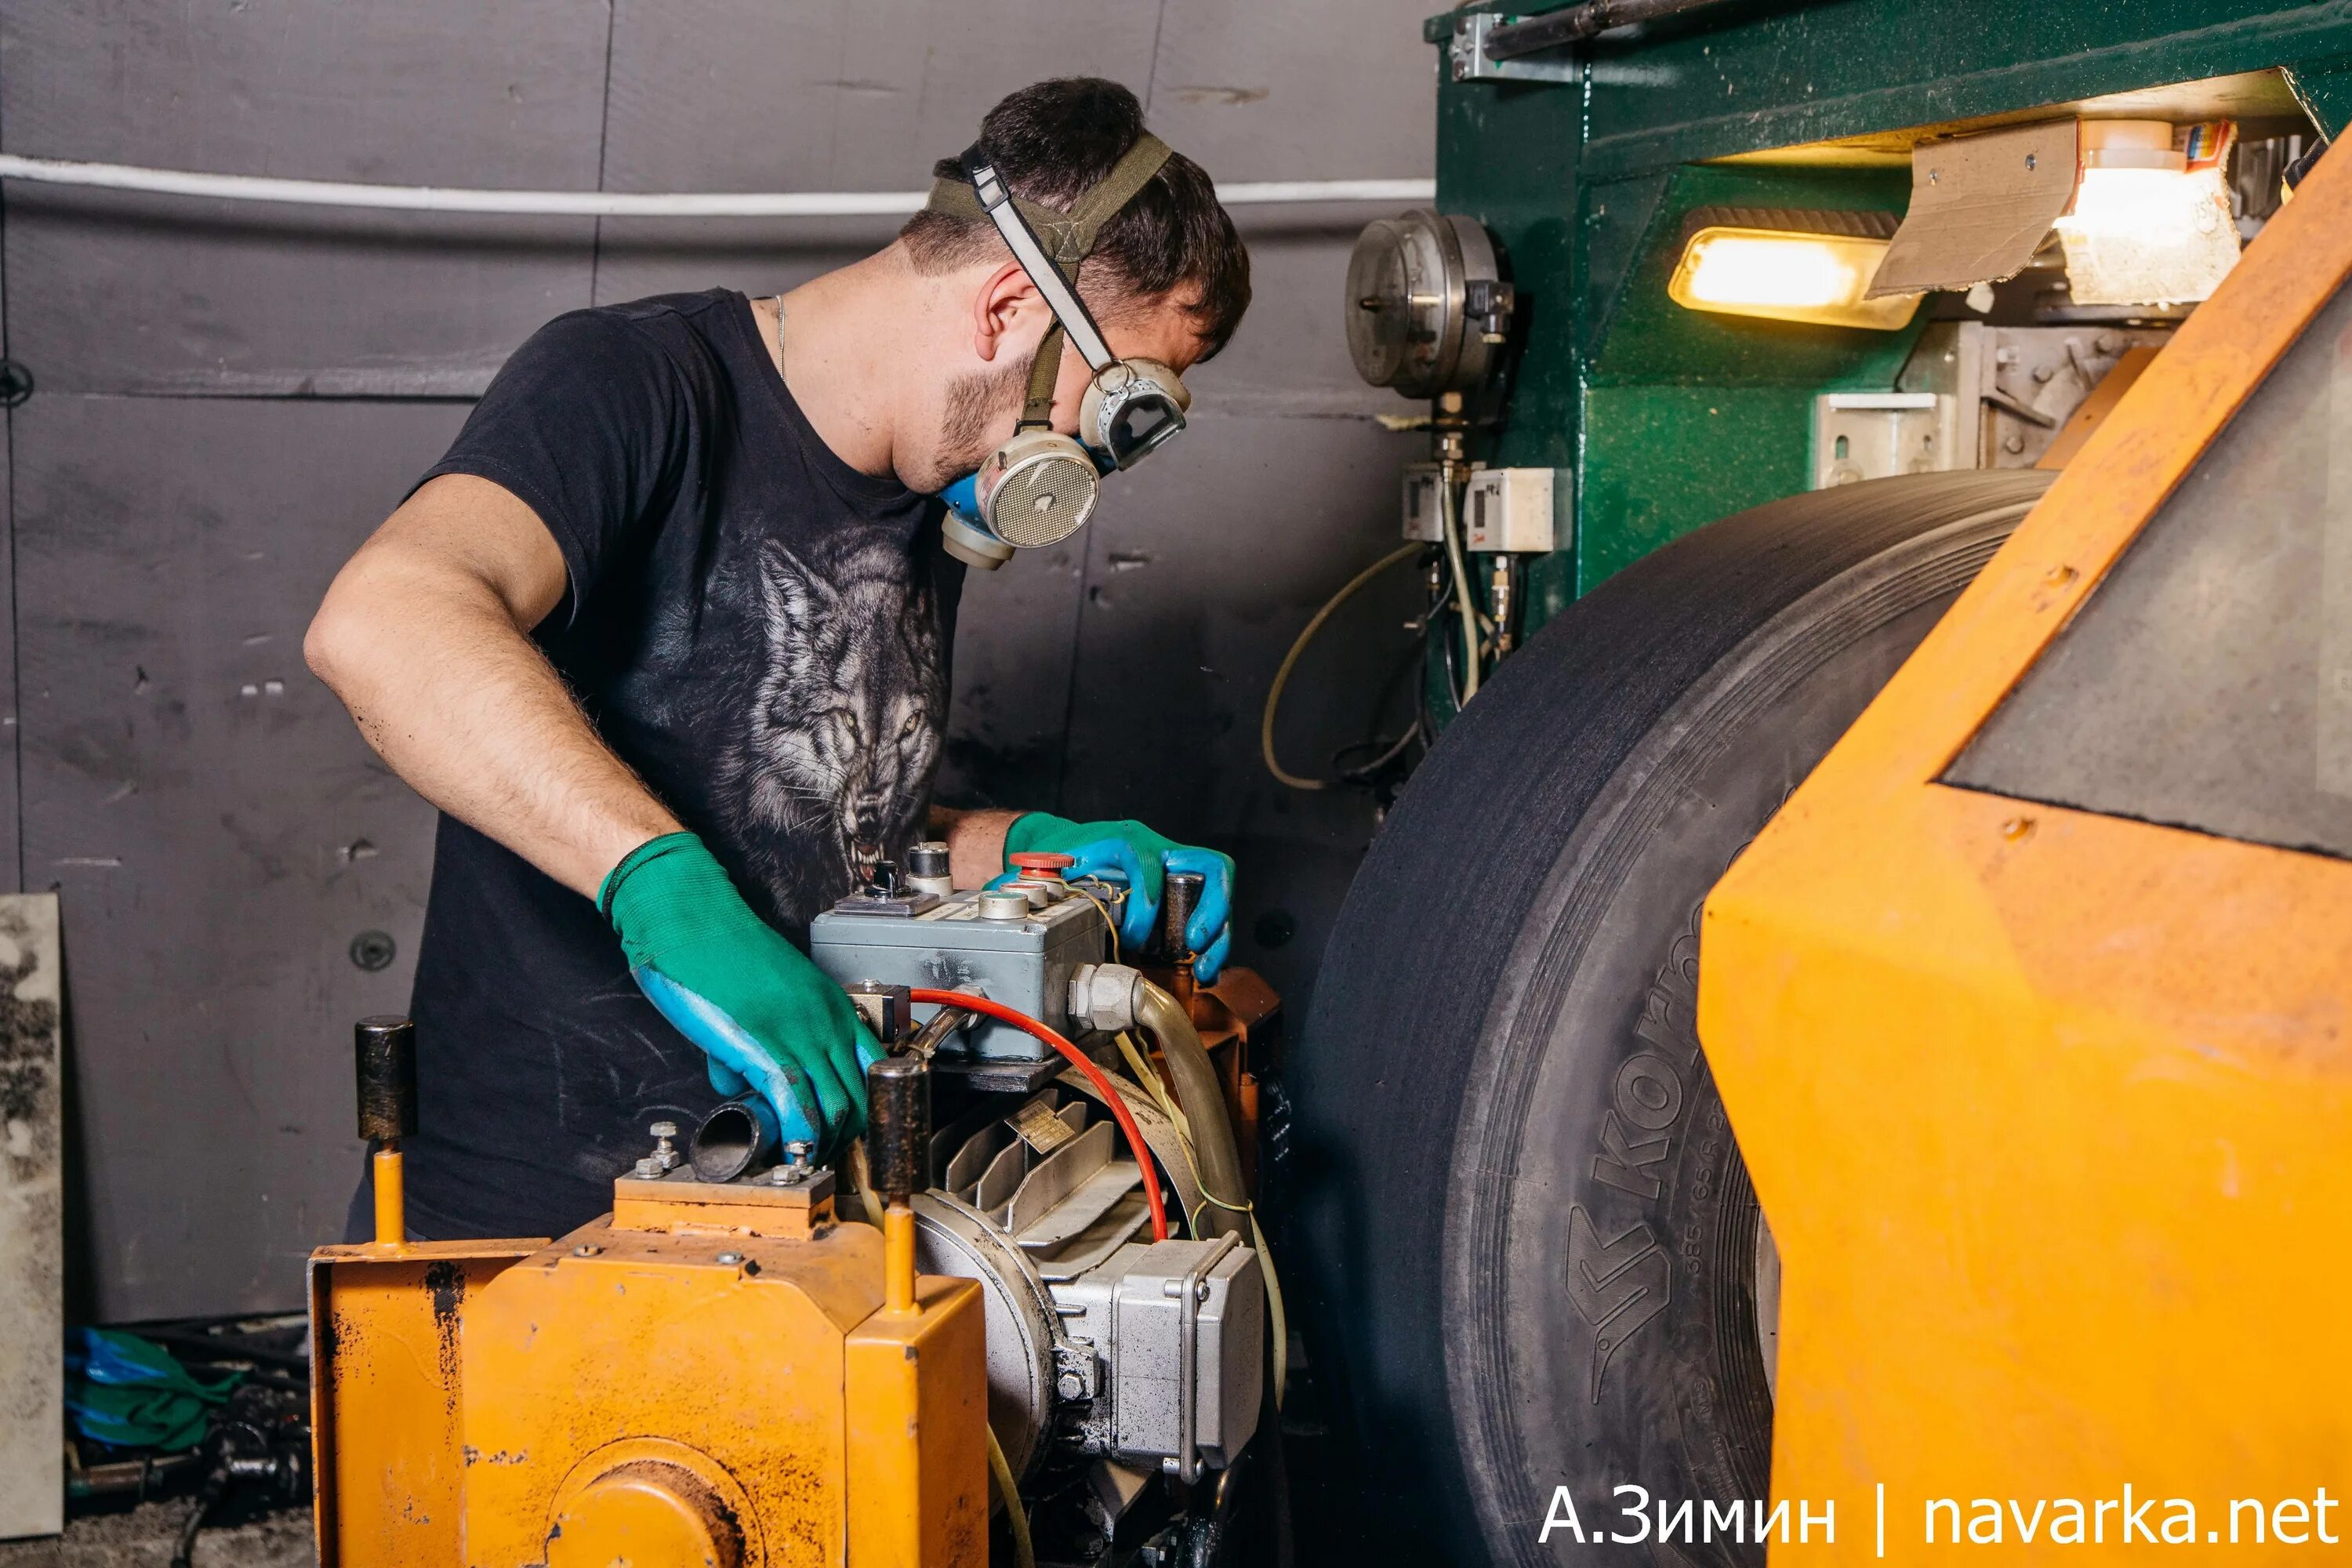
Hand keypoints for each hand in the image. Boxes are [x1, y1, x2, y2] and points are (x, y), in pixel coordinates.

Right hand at [600, 833, 881, 1150]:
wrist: (690, 917)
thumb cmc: (717, 949)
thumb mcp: (756, 996)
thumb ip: (754, 1041)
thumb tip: (736, 1082)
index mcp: (830, 1006)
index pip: (876, 1067)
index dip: (868, 1108)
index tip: (851, 1132)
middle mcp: (825, 1020)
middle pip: (863, 1095)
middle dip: (849, 1136)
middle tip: (825, 1154)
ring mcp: (799, 1033)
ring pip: (837, 1107)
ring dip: (824, 1144)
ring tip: (805, 1160)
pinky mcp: (766, 1047)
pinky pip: (797, 1106)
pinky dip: (799, 1138)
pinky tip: (789, 1152)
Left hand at [1003, 814, 1234, 982]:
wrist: (1061, 848)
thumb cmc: (1054, 858)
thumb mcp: (1042, 867)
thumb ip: (1029, 884)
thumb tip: (1005, 900)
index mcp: (1125, 841)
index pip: (1147, 861)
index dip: (1147, 898)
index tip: (1136, 933)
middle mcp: (1158, 849)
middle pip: (1207, 865)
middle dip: (1208, 907)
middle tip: (1194, 942)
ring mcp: (1174, 868)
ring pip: (1218, 888)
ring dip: (1218, 930)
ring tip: (1205, 966)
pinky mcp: (1180, 891)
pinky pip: (1210, 909)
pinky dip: (1212, 941)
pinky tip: (1203, 970)